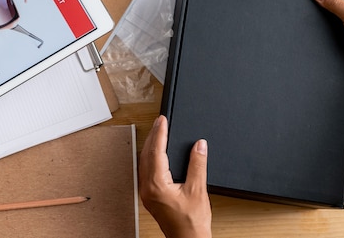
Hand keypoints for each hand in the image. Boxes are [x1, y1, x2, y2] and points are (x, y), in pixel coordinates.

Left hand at [139, 115, 211, 237]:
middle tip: (160, 121)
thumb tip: (199, 145)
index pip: (156, 152)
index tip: (162, 120)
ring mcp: (146, 193)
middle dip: (153, 136)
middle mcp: (147, 188)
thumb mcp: (198, 190)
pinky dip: (151, 157)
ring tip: (158, 132)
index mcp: (157, 185)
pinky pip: (146, 170)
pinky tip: (156, 153)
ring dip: (150, 146)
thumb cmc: (191, 223)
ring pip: (144, 162)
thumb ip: (197, 165)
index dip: (160, 133)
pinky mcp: (149, 196)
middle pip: (147, 155)